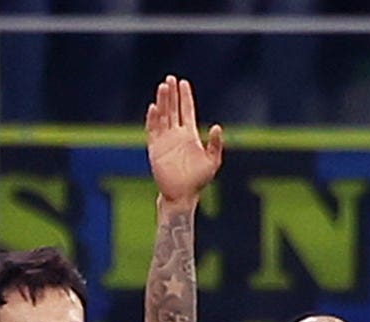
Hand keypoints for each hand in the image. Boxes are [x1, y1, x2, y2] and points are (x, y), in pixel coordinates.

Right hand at [147, 75, 224, 207]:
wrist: (182, 195)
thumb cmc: (198, 181)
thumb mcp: (212, 162)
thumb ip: (215, 145)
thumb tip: (216, 127)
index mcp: (189, 135)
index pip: (186, 110)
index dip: (185, 97)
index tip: (183, 82)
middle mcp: (176, 134)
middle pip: (173, 109)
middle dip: (172, 94)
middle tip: (170, 78)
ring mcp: (164, 140)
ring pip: (162, 116)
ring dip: (162, 101)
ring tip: (163, 87)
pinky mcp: (155, 148)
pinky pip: (152, 130)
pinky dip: (152, 119)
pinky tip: (154, 108)